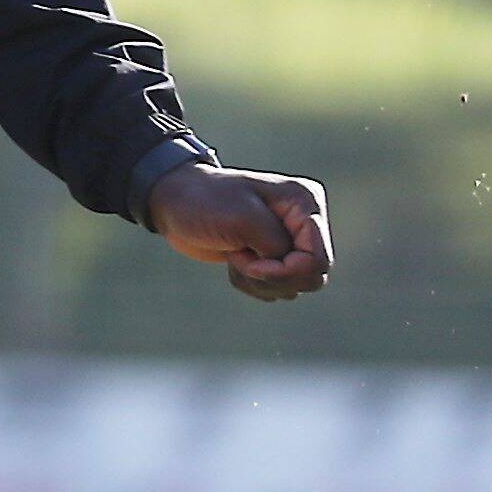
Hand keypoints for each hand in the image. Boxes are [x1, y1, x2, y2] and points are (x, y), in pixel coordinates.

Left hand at [149, 163, 333, 301]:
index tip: (252, 264)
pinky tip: (233, 261)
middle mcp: (304, 223)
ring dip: (258, 281)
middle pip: (311, 277)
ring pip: (293, 286)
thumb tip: (299, 270)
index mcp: (305, 203)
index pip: (318, 258)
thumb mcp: (243, 219)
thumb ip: (277, 245)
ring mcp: (289, 241)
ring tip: (234, 256)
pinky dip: (251, 284)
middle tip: (241, 260)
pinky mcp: (272, 258)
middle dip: (272, 278)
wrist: (173, 202)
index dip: (287, 271)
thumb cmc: (204, 202)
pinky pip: (276, 289)